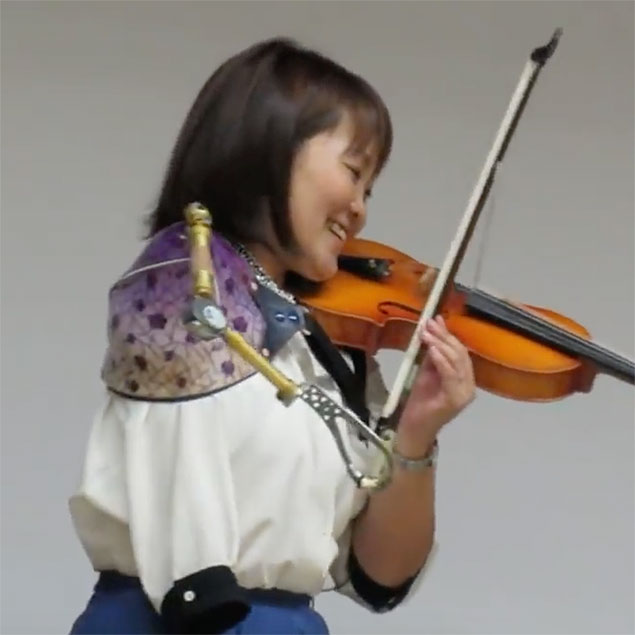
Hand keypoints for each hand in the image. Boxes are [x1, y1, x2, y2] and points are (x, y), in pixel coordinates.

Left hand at [397, 315, 474, 451]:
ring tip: (427, 332)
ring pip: (457, 362)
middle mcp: (469, 386)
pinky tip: (433, 349)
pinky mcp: (456, 400)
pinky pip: (450, 375)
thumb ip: (432, 354)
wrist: (414, 429)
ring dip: (441, 344)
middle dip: (444, 336)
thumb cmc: (420, 402)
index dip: (448, 334)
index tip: (436, 319)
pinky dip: (441, 360)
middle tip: (430, 323)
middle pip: (460, 354)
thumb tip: (434, 329)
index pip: (460, 352)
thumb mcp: (426, 373)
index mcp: (465, 379)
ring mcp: (465, 394)